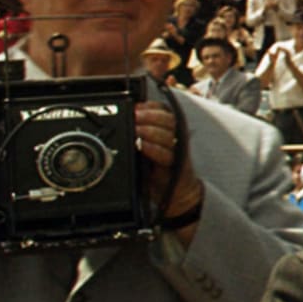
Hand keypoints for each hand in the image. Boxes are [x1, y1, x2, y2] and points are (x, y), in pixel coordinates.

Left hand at [136, 99, 203, 241]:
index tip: (135, 106)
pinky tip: (143, 146)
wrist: (177, 195)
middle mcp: (176, 138)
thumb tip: (124, 123)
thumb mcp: (148, 150)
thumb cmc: (160, 172)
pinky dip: (153, 148)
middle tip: (134, 115)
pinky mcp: (177, 166)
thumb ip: (140, 137)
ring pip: (167, 135)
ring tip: (136, 129)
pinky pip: (166, 155)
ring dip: (150, 130)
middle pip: (167, 119)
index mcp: (169, 130)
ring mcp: (177, 152)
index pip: (164, 111)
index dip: (150, 106)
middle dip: (149, 115)